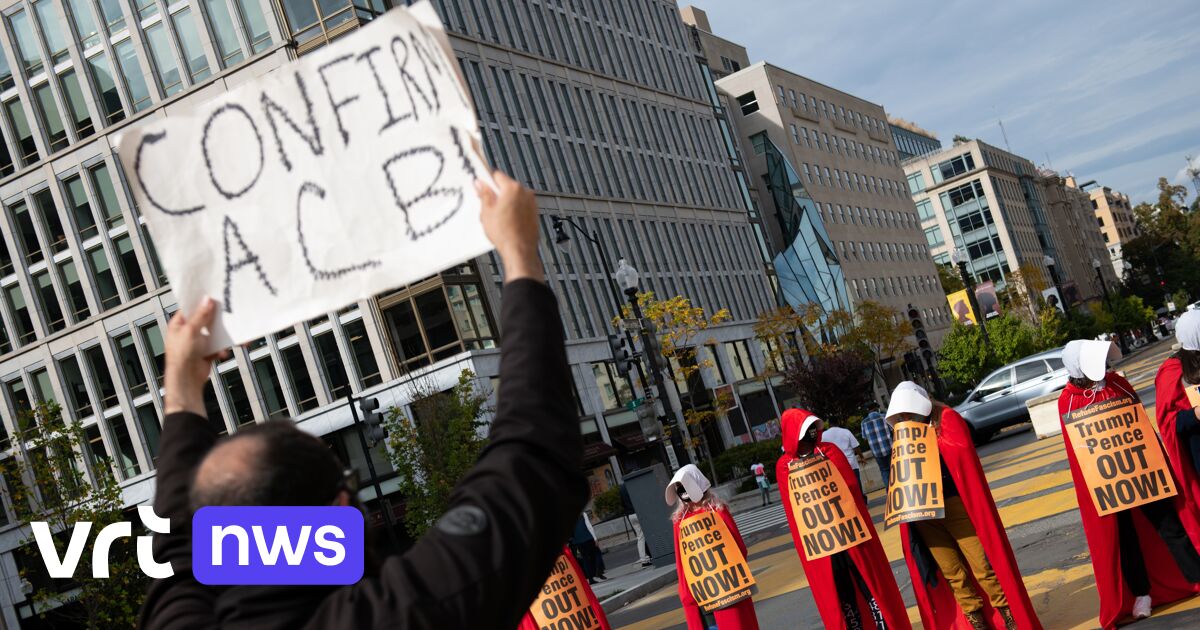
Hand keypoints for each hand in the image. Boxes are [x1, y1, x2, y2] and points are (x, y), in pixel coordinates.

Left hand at [164, 297, 229, 415]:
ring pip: (214, 333)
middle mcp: (188, 332)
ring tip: (233, 336)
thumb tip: (207, 301)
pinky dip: (222, 349)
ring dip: (223, 336)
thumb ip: (200, 316)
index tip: (213, 296)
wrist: (187, 379)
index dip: (202, 302)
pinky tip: (223, 352)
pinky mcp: (206, 351)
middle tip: (228, 313)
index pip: (191, 308)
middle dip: (217, 319)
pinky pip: (218, 346)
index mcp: (179, 324)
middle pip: (206, 320)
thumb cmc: (181, 356)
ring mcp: (198, 342)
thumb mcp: (191, 331)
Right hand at [475, 171, 542, 282]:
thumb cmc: (505, 234)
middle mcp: (525, 192)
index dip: (487, 181)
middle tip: (487, 205)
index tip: (482, 185)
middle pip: (506, 185)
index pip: (497, 175)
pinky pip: (521, 205)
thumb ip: (484, 194)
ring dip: (505, 201)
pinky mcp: (534, 212)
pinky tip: (506, 221)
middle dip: (496, 193)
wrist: (519, 250)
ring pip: (514, 196)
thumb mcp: (487, 212)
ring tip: (497, 217)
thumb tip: (480, 184)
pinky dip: (513, 209)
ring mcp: (531, 202)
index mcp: (513, 188)